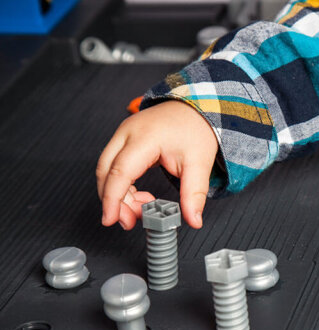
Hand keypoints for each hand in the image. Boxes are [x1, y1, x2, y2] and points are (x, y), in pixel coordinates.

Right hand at [96, 100, 218, 229]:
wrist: (196, 107)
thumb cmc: (195, 129)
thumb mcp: (200, 164)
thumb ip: (194, 194)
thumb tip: (193, 220)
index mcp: (144, 138)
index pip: (120, 172)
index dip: (112, 198)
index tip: (110, 219)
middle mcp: (127, 134)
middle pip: (106, 171)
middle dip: (113, 201)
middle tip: (129, 222)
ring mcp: (123, 135)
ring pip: (107, 170)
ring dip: (118, 195)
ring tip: (140, 211)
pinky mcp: (125, 140)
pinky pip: (114, 166)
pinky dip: (123, 186)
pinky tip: (141, 197)